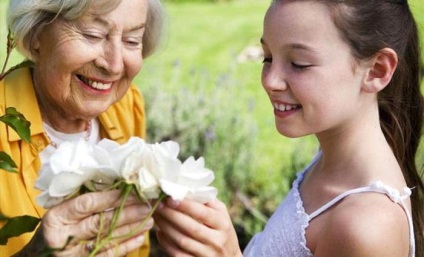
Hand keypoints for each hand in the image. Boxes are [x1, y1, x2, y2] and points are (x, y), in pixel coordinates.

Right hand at [20, 190, 152, 256]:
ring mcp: (73, 253)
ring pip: (108, 239)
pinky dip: (126, 245)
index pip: (87, 204)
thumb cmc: (56, 227)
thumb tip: (117, 184)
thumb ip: (82, 200)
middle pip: (100, 222)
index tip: (131, 190)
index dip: (110, 197)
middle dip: (127, 213)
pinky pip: (109, 254)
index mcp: (56, 217)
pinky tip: (140, 237)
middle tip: (147, 205)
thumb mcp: (61, 211)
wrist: (40, 255)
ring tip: (149, 220)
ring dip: (131, 229)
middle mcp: (63, 236)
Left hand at [153, 198, 241, 256]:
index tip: (169, 198)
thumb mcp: (221, 214)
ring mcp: (207, 254)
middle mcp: (216, 240)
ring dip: (166, 227)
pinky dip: (166, 243)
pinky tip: (160, 232)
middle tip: (158, 204)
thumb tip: (185, 187)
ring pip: (181, 241)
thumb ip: (207, 201)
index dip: (185, 206)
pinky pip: (177, 254)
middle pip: (190, 227)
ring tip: (156, 215)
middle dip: (171, 215)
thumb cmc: (221, 230)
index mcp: (222, 224)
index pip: (202, 213)